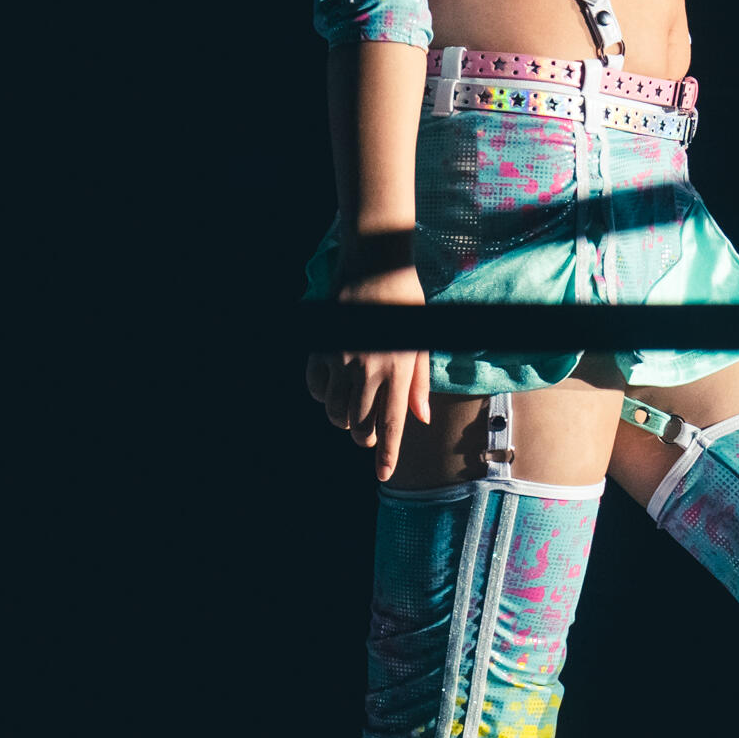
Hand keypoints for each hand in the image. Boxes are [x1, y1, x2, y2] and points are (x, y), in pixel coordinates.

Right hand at [305, 259, 430, 482]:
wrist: (374, 262)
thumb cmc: (405, 300)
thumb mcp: (420, 339)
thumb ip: (418, 381)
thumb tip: (421, 419)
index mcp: (399, 367)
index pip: (392, 423)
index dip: (387, 455)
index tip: (383, 475)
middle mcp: (369, 368)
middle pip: (360, 426)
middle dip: (366, 438)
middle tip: (371, 433)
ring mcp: (341, 359)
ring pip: (336, 413)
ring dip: (345, 420)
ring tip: (355, 410)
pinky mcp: (321, 348)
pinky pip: (317, 389)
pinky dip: (325, 397)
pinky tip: (336, 390)